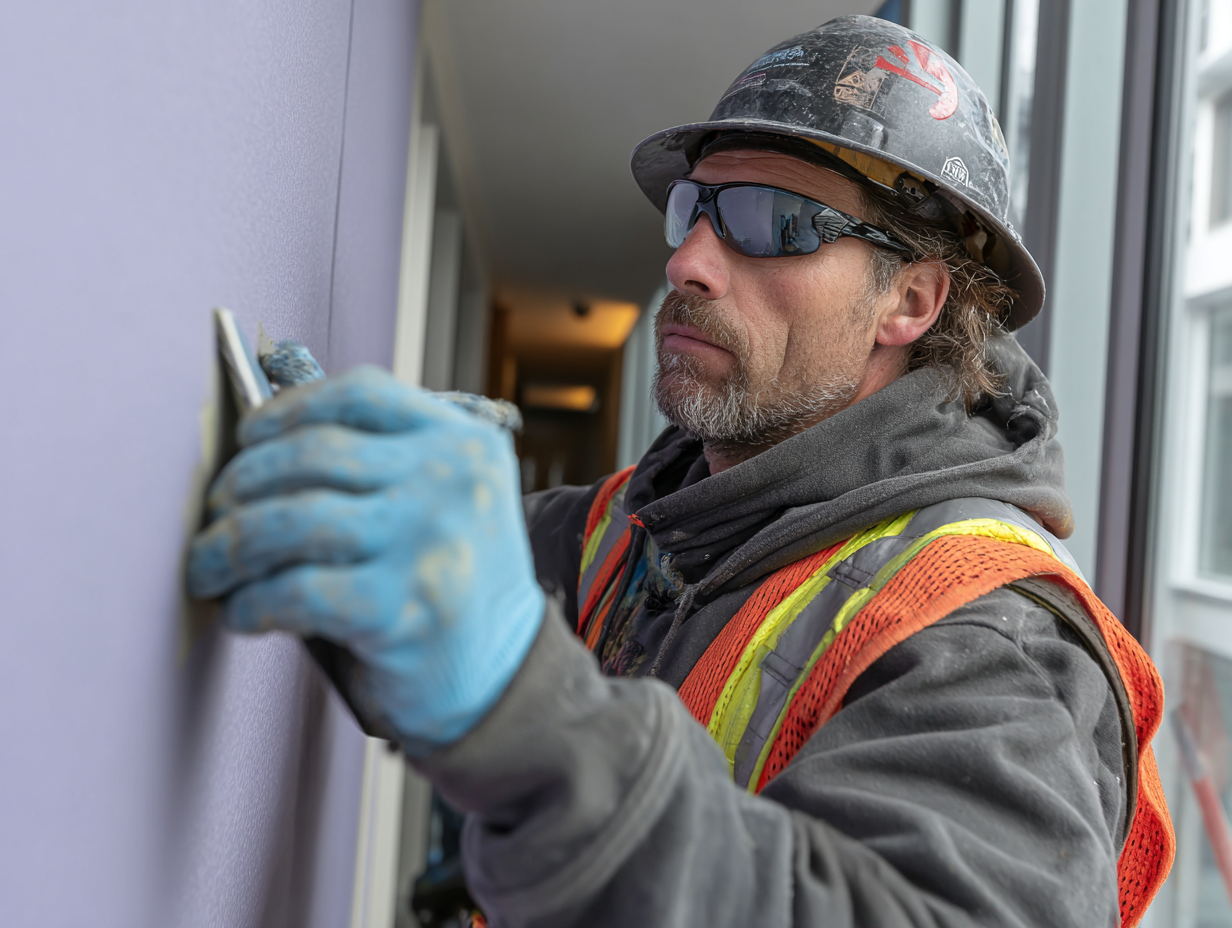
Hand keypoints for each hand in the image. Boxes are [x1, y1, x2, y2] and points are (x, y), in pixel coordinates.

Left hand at [186, 366, 544, 750]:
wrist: (503, 674)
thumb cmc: (449, 581)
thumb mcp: (445, 501)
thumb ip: (383, 464)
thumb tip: (260, 449)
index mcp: (464, 443)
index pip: (360, 394)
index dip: (286, 410)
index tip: (247, 438)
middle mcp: (451, 482)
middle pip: (313, 453)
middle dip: (241, 483)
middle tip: (214, 513)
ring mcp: (428, 543)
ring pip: (291, 519)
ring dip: (227, 545)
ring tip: (207, 567)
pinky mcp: (401, 609)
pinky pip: (293, 590)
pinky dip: (250, 603)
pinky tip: (243, 613)